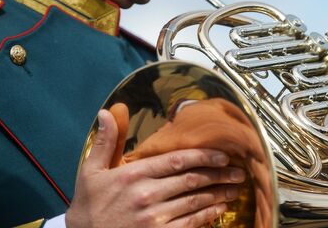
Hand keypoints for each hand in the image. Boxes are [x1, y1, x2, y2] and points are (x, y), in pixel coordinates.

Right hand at [66, 110, 245, 227]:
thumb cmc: (89, 207)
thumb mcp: (91, 172)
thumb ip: (106, 142)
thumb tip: (108, 112)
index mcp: (133, 175)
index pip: (176, 160)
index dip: (204, 156)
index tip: (222, 154)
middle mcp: (146, 195)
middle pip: (192, 180)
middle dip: (219, 174)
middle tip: (238, 171)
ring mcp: (153, 218)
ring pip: (195, 201)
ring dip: (218, 194)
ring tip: (234, 188)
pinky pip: (190, 224)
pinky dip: (208, 215)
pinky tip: (219, 209)